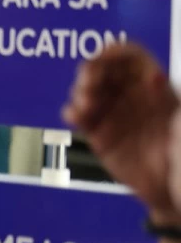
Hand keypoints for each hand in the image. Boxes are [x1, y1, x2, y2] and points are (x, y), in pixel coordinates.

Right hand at [63, 43, 179, 217]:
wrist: (174, 189)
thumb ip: (167, 99)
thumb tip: (153, 76)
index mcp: (154, 85)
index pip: (130, 58)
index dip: (115, 53)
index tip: (103, 57)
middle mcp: (130, 96)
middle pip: (104, 70)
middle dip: (92, 69)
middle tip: (89, 82)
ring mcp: (112, 115)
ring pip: (87, 90)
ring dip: (80, 90)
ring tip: (86, 103)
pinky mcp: (98, 135)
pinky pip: (79, 117)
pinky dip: (72, 112)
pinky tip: (76, 116)